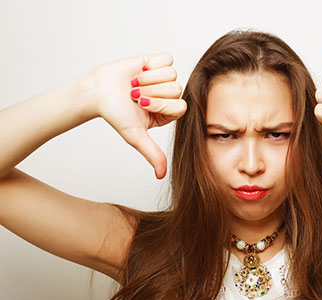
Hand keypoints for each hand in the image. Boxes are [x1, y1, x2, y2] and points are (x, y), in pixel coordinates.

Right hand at [89, 53, 186, 178]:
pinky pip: (166, 59)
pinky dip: (150, 65)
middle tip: (135, 95)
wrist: (98, 91)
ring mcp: (164, 79)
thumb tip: (161, 175)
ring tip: (134, 84)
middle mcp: (169, 96)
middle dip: (151, 91)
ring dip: (148, 78)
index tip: (141, 104)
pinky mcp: (157, 62)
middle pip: (176, 88)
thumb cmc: (116, 114)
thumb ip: (152, 153)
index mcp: (169, 113)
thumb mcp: (136, 136)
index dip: (160, 103)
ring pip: (172, 73)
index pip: (179, 105)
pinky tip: (139, 70)